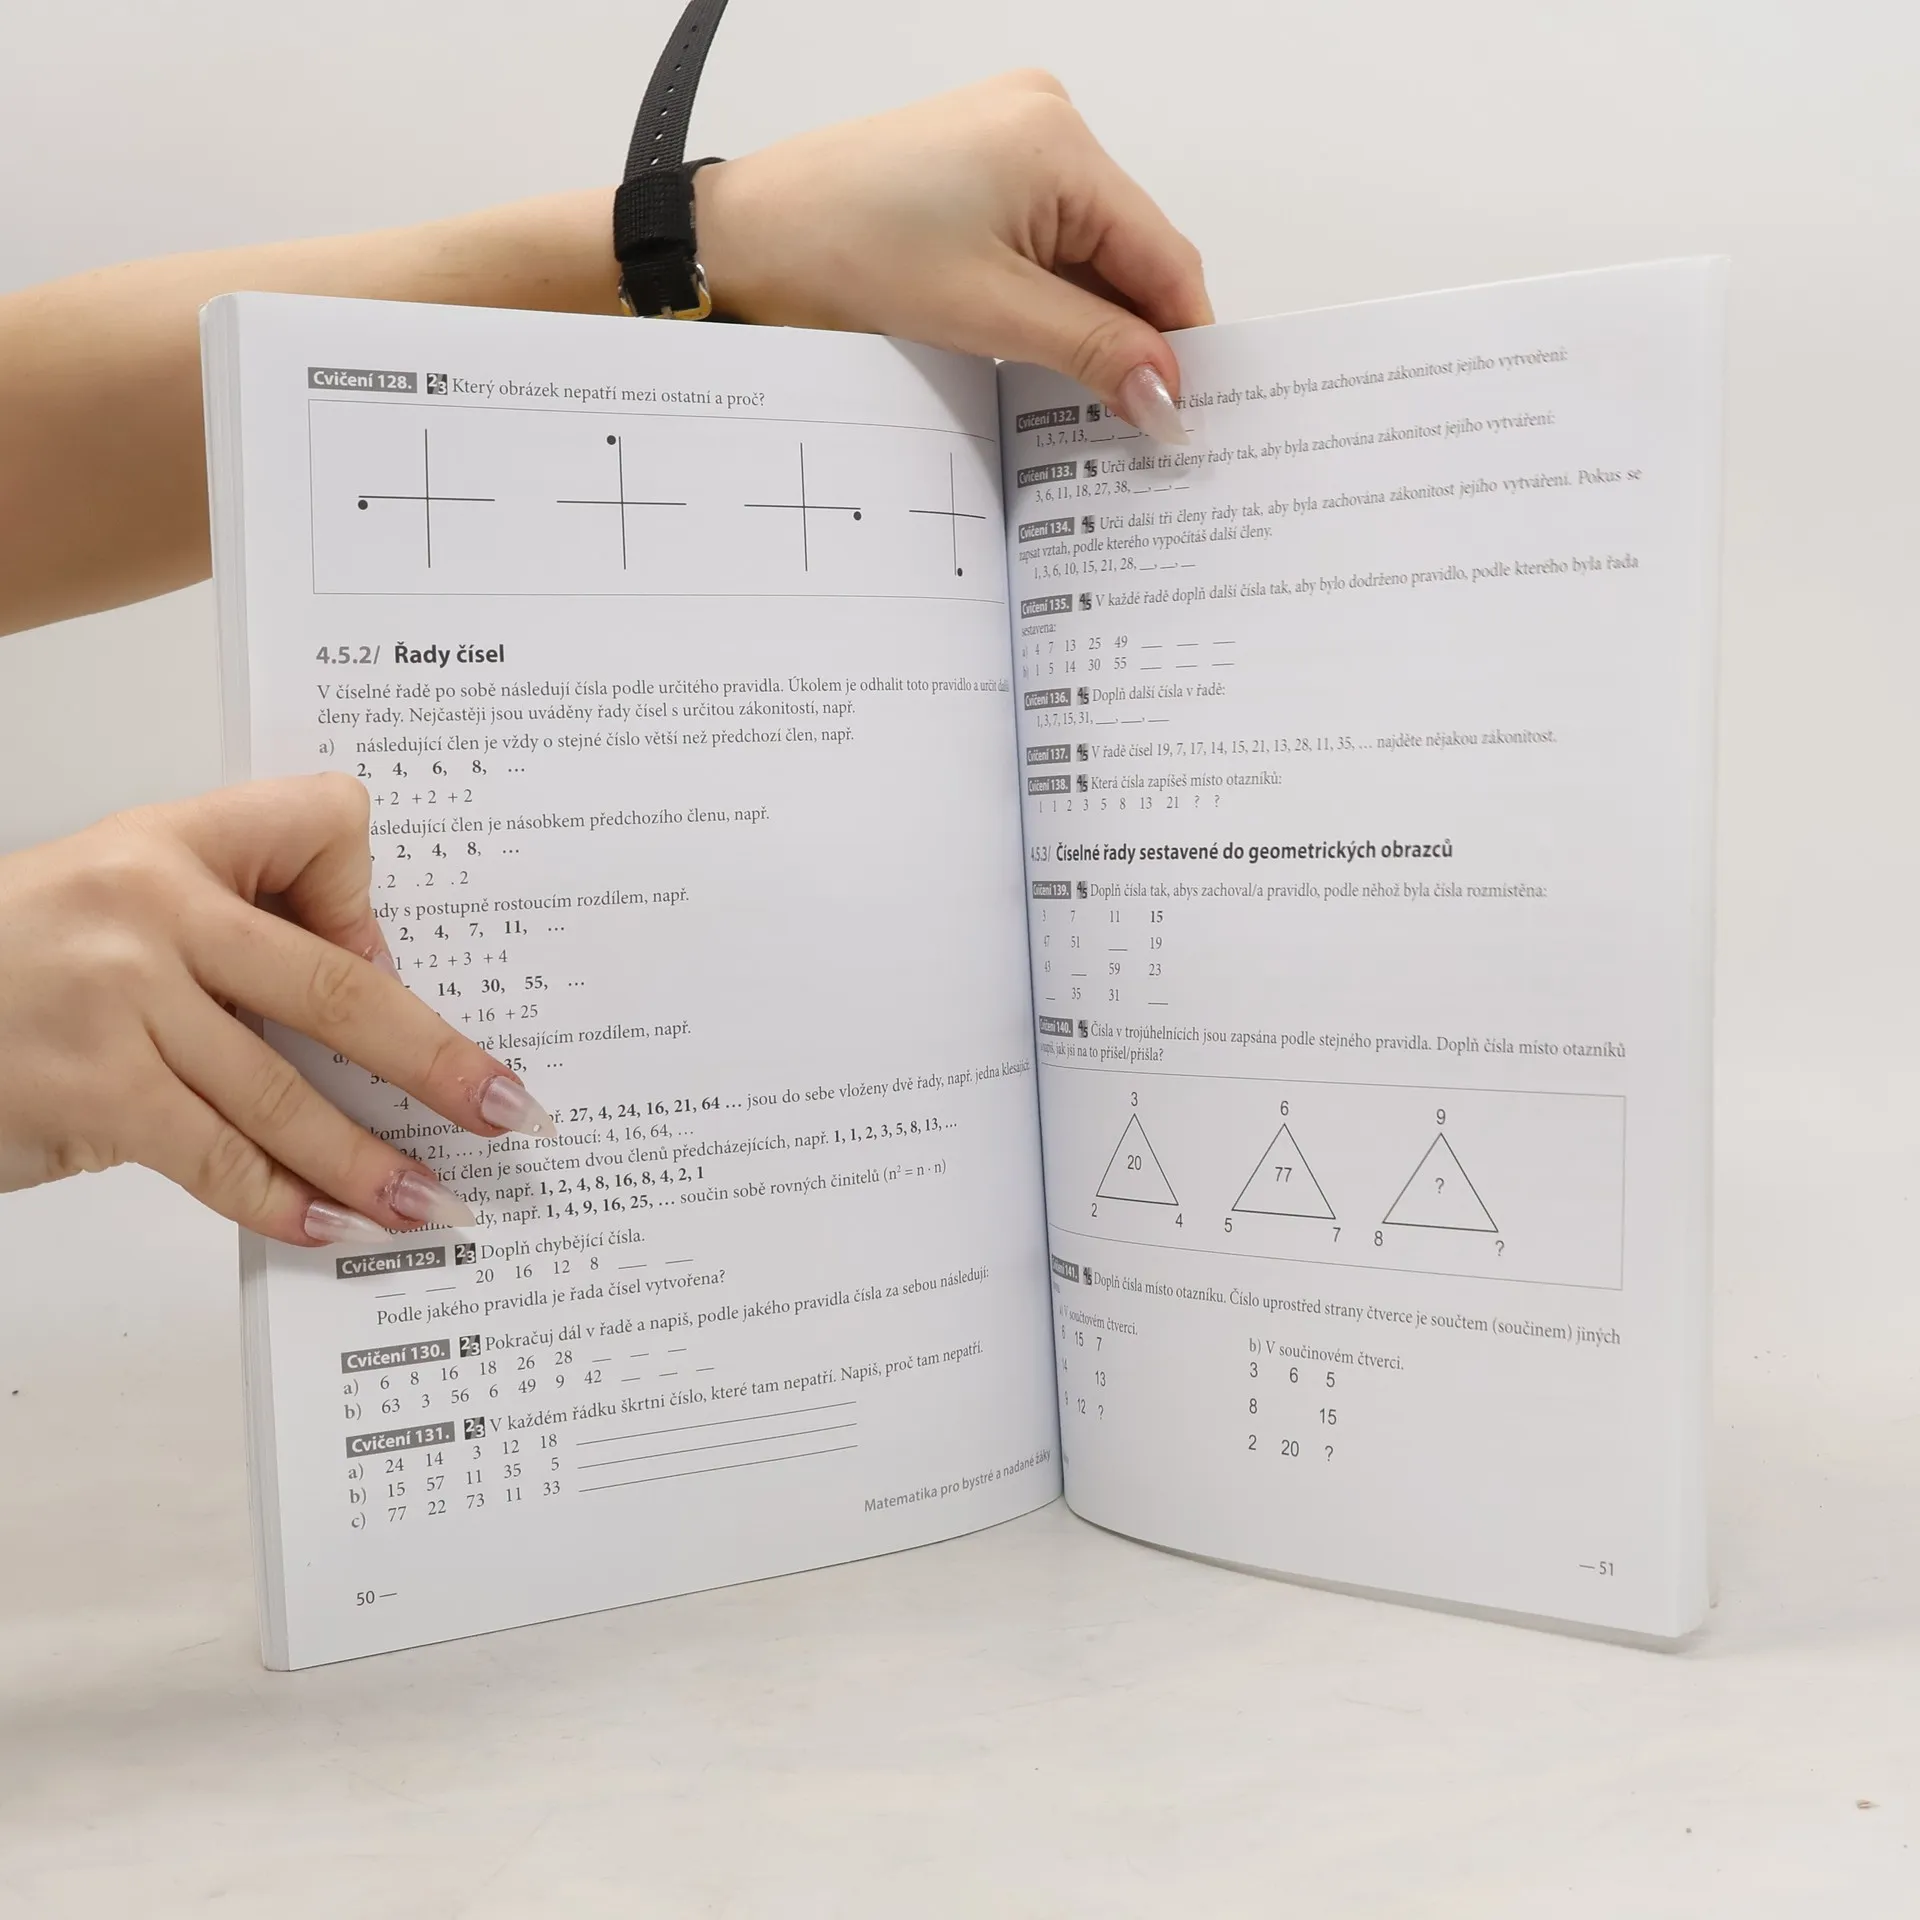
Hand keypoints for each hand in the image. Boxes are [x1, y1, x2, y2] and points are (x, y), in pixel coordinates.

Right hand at [0, 774, 554, 1245]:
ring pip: (285, 1091)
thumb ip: (237, 930)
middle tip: (509, 1109)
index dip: (372, 896)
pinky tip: (330, 1225)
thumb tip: (367, 981)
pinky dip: (280, 1198)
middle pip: (339, 989)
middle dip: (438, 1061)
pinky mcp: (91, 1089)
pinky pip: (216, 1155)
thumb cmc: (14, 960)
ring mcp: (119, 1000)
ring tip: (432, 1200)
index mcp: (175, 842)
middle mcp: (153, 907)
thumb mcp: (120, 900)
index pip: (320, 824)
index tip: (406, 967)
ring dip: (369, 1160)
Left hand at [696, 71, 1212, 441]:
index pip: (1163, 254)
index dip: (1181, 340)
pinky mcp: (982, 166)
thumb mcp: (987, 315)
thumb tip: (1168, 394)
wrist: (745, 238)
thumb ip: (1093, 352)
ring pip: (1089, 253)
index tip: (1186, 412)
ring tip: (1084, 394)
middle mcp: (1046, 122)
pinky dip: (1053, 298)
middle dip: (1134, 335)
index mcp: (1058, 142)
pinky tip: (1044, 349)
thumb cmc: (840, 251)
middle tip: (1141, 421)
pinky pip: (1047, 241)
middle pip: (1130, 252)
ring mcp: (1013, 140)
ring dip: (1091, 323)